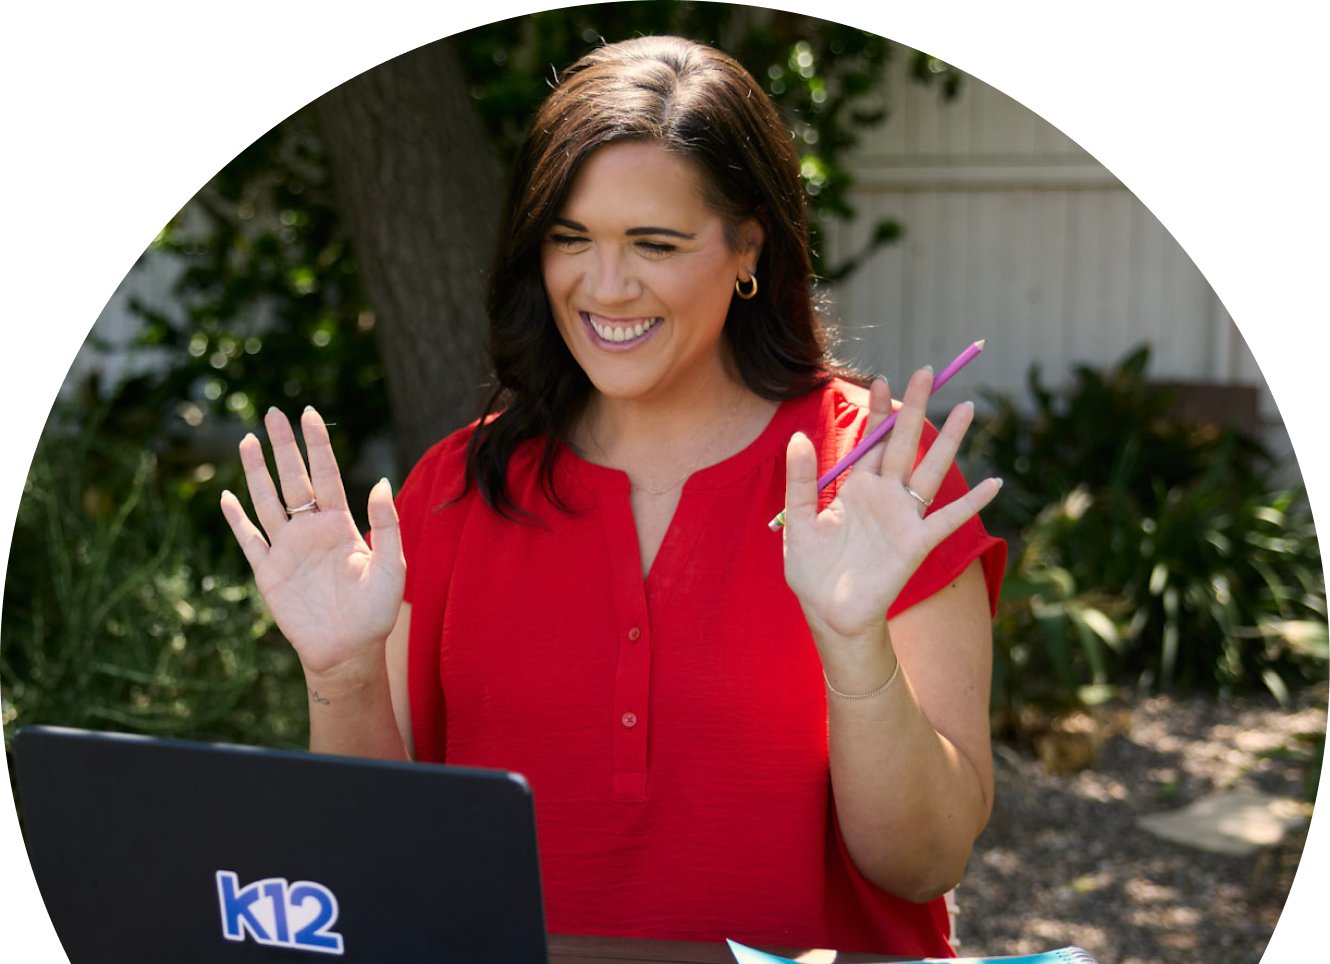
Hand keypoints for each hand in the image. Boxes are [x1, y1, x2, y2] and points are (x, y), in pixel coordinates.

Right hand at [219, 406, 405, 680]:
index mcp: (341, 525)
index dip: (317, 445)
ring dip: (257, 472)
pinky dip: (237, 519)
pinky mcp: (269, 572)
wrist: (349, 650)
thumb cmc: (376, 611)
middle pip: (294, 479)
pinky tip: (227, 496)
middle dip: (284, 446)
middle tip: (273, 413)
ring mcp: (287, 549)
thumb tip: (381, 481)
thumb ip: (386, 524)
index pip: (326, 475)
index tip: (309, 414)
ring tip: (248, 440)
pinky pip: (249, 540)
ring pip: (268, 501)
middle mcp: (311, 530)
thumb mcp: (391, 565)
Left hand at [782, 369, 999, 647]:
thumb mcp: (799, 521)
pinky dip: (972, 502)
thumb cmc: (813, 572)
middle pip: (905, 444)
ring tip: (967, 407)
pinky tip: (993, 484)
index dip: (879, 413)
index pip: (873, 441)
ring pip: (931, 470)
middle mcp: (885, 497)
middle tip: (926, 370)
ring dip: (950, 440)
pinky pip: (948, 519)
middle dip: (915, 408)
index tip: (883, 380)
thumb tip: (796, 436)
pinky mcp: (916, 543)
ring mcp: (904, 517)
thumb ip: (800, 481)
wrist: (828, 614)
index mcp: (856, 488)